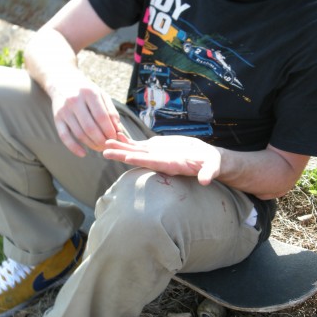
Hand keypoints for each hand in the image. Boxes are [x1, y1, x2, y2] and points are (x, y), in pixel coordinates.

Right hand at [51, 72, 121, 155]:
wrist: (62, 80)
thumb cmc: (86, 90)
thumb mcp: (101, 94)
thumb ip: (111, 112)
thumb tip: (119, 131)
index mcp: (89, 93)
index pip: (101, 117)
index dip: (110, 130)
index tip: (115, 138)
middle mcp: (75, 101)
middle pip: (90, 127)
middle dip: (102, 140)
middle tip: (109, 145)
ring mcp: (64, 110)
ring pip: (79, 133)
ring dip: (91, 145)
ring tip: (100, 148)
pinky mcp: (56, 118)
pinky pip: (64, 136)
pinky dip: (73, 147)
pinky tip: (83, 153)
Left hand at [103, 135, 220, 184]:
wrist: (206, 159)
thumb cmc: (210, 164)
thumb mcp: (211, 167)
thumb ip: (208, 173)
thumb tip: (206, 180)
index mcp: (171, 165)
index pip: (152, 163)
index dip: (139, 160)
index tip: (126, 156)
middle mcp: (159, 161)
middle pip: (138, 158)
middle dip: (122, 154)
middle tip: (104, 151)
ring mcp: (156, 154)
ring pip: (135, 150)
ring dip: (120, 146)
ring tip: (105, 141)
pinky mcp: (156, 147)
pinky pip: (139, 144)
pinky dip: (128, 140)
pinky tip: (116, 135)